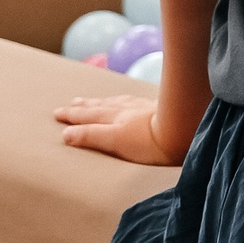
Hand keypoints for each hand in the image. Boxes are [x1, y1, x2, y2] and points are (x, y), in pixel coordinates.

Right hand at [54, 92, 183, 164]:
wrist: (185, 129)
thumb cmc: (151, 142)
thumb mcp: (115, 141)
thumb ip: (91, 137)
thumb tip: (65, 135)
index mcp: (113, 118)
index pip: (87, 117)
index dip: (72, 116)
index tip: (57, 113)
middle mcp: (126, 110)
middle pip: (100, 107)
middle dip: (83, 107)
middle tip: (70, 103)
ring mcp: (142, 108)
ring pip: (115, 102)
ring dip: (101, 102)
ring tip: (91, 101)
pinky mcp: (158, 109)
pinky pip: (133, 101)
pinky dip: (123, 101)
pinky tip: (127, 101)